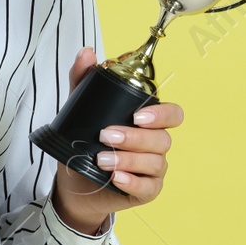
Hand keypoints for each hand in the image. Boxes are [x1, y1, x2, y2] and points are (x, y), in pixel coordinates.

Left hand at [50, 46, 181, 233]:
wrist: (72, 181)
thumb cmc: (84, 143)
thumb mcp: (79, 110)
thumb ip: (83, 81)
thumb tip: (87, 52)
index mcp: (148, 123)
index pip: (172, 114)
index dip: (161, 115)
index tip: (137, 116)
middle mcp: (156, 145)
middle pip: (162, 139)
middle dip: (134, 138)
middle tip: (106, 136)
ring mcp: (153, 170)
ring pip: (155, 163)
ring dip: (128, 160)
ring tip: (101, 159)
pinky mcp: (146, 191)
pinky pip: (148, 188)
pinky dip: (132, 182)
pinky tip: (116, 178)